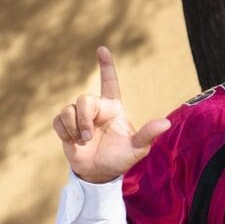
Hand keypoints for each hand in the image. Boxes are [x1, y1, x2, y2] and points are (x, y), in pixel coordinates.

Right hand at [52, 47, 170, 182]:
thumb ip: (148, 134)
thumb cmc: (120, 159)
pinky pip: (58, 120)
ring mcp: (79, 117)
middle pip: (83, 99)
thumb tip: (167, 123)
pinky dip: (64, 133)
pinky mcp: (65, 126)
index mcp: (113, 108)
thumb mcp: (137, 149)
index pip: (109, 82)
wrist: (99, 174)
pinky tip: (72, 142)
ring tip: (82, 141)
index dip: (106, 65)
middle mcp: (96, 109)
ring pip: (67, 109)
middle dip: (83, 119)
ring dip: (74, 128)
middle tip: (88, 137)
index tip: (102, 49)